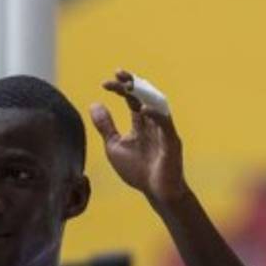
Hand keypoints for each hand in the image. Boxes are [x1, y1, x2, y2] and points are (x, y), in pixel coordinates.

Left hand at [90, 70, 187, 203]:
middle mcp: (154, 122)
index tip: (105, 83)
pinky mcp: (172, 142)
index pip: (131, 99)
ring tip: (130, 84)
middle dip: (133, 83)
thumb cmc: (138, 171)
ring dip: (144, 93)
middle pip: (145, 96)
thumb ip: (106, 126)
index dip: (120, 88)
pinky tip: (143, 109)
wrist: (156, 193)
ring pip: (157, 104)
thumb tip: (94, 104)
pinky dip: (155, 115)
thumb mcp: (114, 146)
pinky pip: (165, 124)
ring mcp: (164, 130)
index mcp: (141, 122)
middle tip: (118, 73)